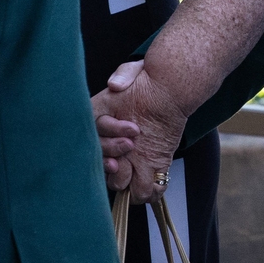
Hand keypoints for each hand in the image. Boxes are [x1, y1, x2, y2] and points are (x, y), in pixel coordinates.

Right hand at [93, 61, 186, 201]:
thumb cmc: (146, 82)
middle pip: (99, 152)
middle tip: (132, 144)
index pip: (95, 129)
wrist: (168, 94)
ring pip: (111, 173)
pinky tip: (149, 189)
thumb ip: (125, 75)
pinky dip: (142, 190)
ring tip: (128, 168)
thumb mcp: (136, 72)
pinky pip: (136, 185)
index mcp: (101, 115)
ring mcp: (122, 155)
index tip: (134, 129)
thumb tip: (114, 85)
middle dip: (112, 150)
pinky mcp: (141, 165)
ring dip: (118, 175)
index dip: (110, 132)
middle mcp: (107, 138)